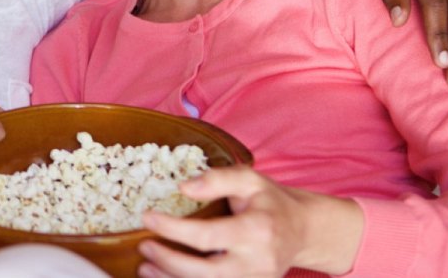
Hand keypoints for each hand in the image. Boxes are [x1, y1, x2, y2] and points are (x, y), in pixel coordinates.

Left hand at [137, 165, 362, 277]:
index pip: (206, 236)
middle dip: (169, 262)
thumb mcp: (249, 179)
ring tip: (145, 267)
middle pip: (205, 272)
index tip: (147, 217)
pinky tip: (165, 277)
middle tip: (143, 246)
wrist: (304, 231)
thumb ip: (217, 179)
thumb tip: (183, 187)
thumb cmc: (271, 202)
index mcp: (257, 230)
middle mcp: (257, 262)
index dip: (172, 229)